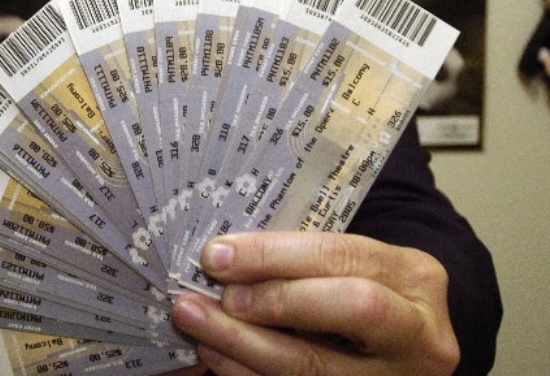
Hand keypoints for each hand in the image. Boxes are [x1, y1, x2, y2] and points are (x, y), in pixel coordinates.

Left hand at [170, 231, 459, 375]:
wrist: (401, 346)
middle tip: (217, 295)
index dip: (274, 255)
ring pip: (316, 366)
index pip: (341, 256)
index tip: (217, 254)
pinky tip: (216, 356)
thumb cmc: (362, 290)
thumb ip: (302, 260)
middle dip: (274, 299)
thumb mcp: (353, 267)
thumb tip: (222, 256)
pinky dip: (248, 374)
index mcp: (414, 276)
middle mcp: (420, 333)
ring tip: (196, 323)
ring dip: (243, 345)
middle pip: (350, 309)